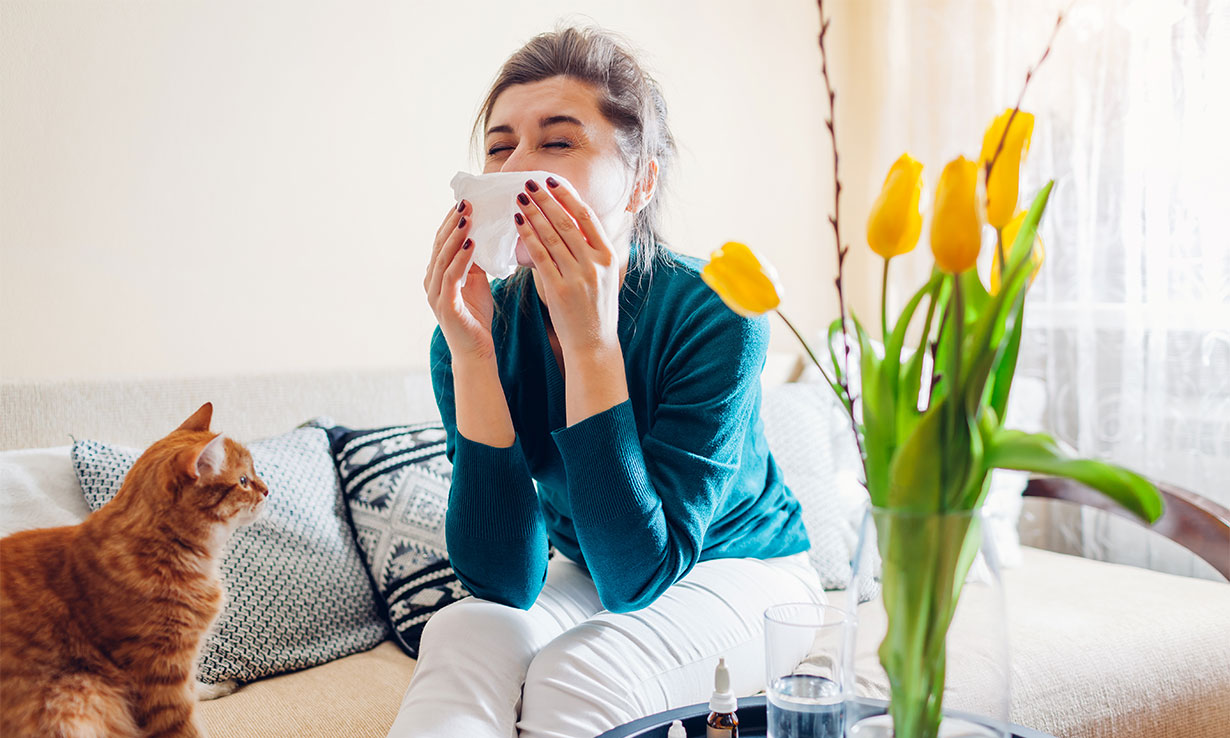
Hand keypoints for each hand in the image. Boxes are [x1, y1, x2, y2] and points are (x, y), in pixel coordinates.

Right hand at [424, 200, 494, 359]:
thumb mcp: (477, 281)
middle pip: (439, 246)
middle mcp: (431, 282)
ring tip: (468, 218)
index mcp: (437, 274)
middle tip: (466, 203)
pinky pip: (451, 277)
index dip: (451, 222)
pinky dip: (460, 258)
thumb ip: (474, 261)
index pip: (442, 242)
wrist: (476, 351)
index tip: (464, 202)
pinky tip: (471, 244)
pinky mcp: (445, 306)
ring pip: (443, 258)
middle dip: (452, 223)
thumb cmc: (476, 316)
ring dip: (456, 236)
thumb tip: (481, 235)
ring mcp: (435, 294)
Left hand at [513, 177, 621, 355]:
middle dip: (547, 200)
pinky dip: (529, 238)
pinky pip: (541, 258)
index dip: (568, 196)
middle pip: (568, 223)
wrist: (593, 343)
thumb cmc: (595, 308)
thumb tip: (573, 221)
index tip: (552, 180)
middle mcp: (595, 264)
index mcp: (608, 257)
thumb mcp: (602, 275)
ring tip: (520, 199)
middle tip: (529, 182)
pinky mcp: (559, 290)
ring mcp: (578, 277)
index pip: (587, 217)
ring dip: (534, 214)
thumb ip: (591, 250)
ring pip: (553, 237)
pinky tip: (519, 224)